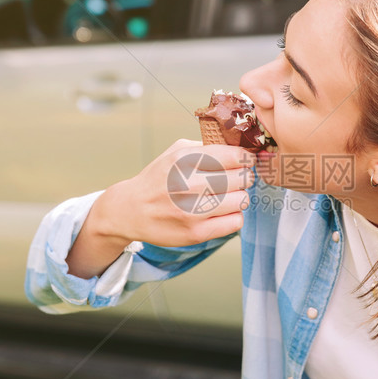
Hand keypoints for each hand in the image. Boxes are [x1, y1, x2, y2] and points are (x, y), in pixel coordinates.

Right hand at [67, 139, 255, 277]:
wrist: (131, 210)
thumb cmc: (160, 178)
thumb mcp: (177, 151)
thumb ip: (207, 146)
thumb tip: (241, 146)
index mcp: (186, 159)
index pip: (236, 156)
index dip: (246, 158)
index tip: (244, 161)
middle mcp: (189, 184)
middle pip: (243, 178)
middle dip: (244, 177)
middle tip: (237, 179)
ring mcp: (193, 210)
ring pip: (242, 200)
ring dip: (239, 197)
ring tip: (228, 196)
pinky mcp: (196, 233)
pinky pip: (236, 222)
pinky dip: (233, 216)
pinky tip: (222, 212)